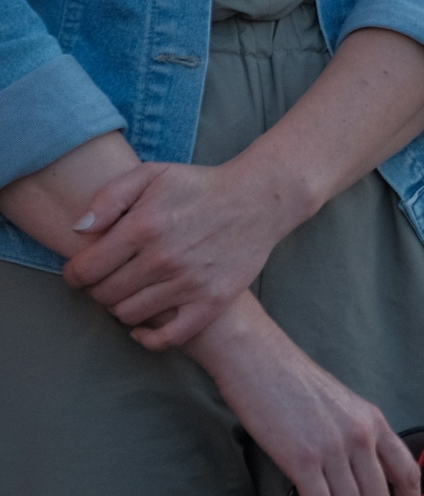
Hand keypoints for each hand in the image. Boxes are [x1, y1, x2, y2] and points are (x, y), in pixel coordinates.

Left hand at [63, 159, 299, 348]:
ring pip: (129, 315)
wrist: (260, 199)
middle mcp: (164, 259)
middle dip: (100, 288)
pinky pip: (167, 337)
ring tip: (133, 291)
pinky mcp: (212, 301)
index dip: (76, 273)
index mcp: (143, 227)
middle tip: (112, 277)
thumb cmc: (201, 186)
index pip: (85, 271)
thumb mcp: (153, 173)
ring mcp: (189, 283)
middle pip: (104, 296)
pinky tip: (143, 327)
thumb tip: (80, 230)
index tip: (84, 270)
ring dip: (123, 306)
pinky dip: (148, 338)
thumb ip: (110, 196)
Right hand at [191, 294, 418, 495]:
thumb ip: (356, 438)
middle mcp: (361, 435)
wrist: (260, 361)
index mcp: (374, 421)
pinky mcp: (303, 459)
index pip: (406, 471)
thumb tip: (361, 473)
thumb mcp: (341, 407)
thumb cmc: (294, 384)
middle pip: (379, 494)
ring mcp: (334, 448)